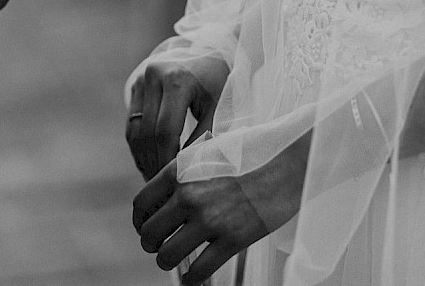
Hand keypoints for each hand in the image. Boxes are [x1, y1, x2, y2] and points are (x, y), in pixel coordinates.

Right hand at [125, 54, 228, 179]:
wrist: (212, 51)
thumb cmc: (222, 83)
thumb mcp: (219, 108)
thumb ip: (206, 138)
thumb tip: (187, 173)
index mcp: (176, 80)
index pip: (165, 130)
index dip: (166, 159)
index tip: (173, 182)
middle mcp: (153, 75)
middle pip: (146, 132)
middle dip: (152, 163)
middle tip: (161, 187)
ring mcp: (141, 78)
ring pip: (134, 129)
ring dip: (142, 157)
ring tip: (153, 179)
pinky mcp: (135, 83)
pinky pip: (131, 122)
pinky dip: (138, 145)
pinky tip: (148, 162)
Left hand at [132, 134, 308, 284]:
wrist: (286, 166)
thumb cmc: (249, 156)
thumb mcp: (206, 152)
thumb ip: (183, 172)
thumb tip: (166, 193)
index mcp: (178, 172)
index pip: (142, 204)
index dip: (139, 220)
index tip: (144, 226)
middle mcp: (188, 196)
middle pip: (149, 232)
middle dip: (150, 243)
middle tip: (156, 245)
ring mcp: (209, 219)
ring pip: (167, 255)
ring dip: (165, 260)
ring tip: (171, 259)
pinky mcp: (232, 240)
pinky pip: (199, 270)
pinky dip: (192, 278)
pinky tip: (193, 276)